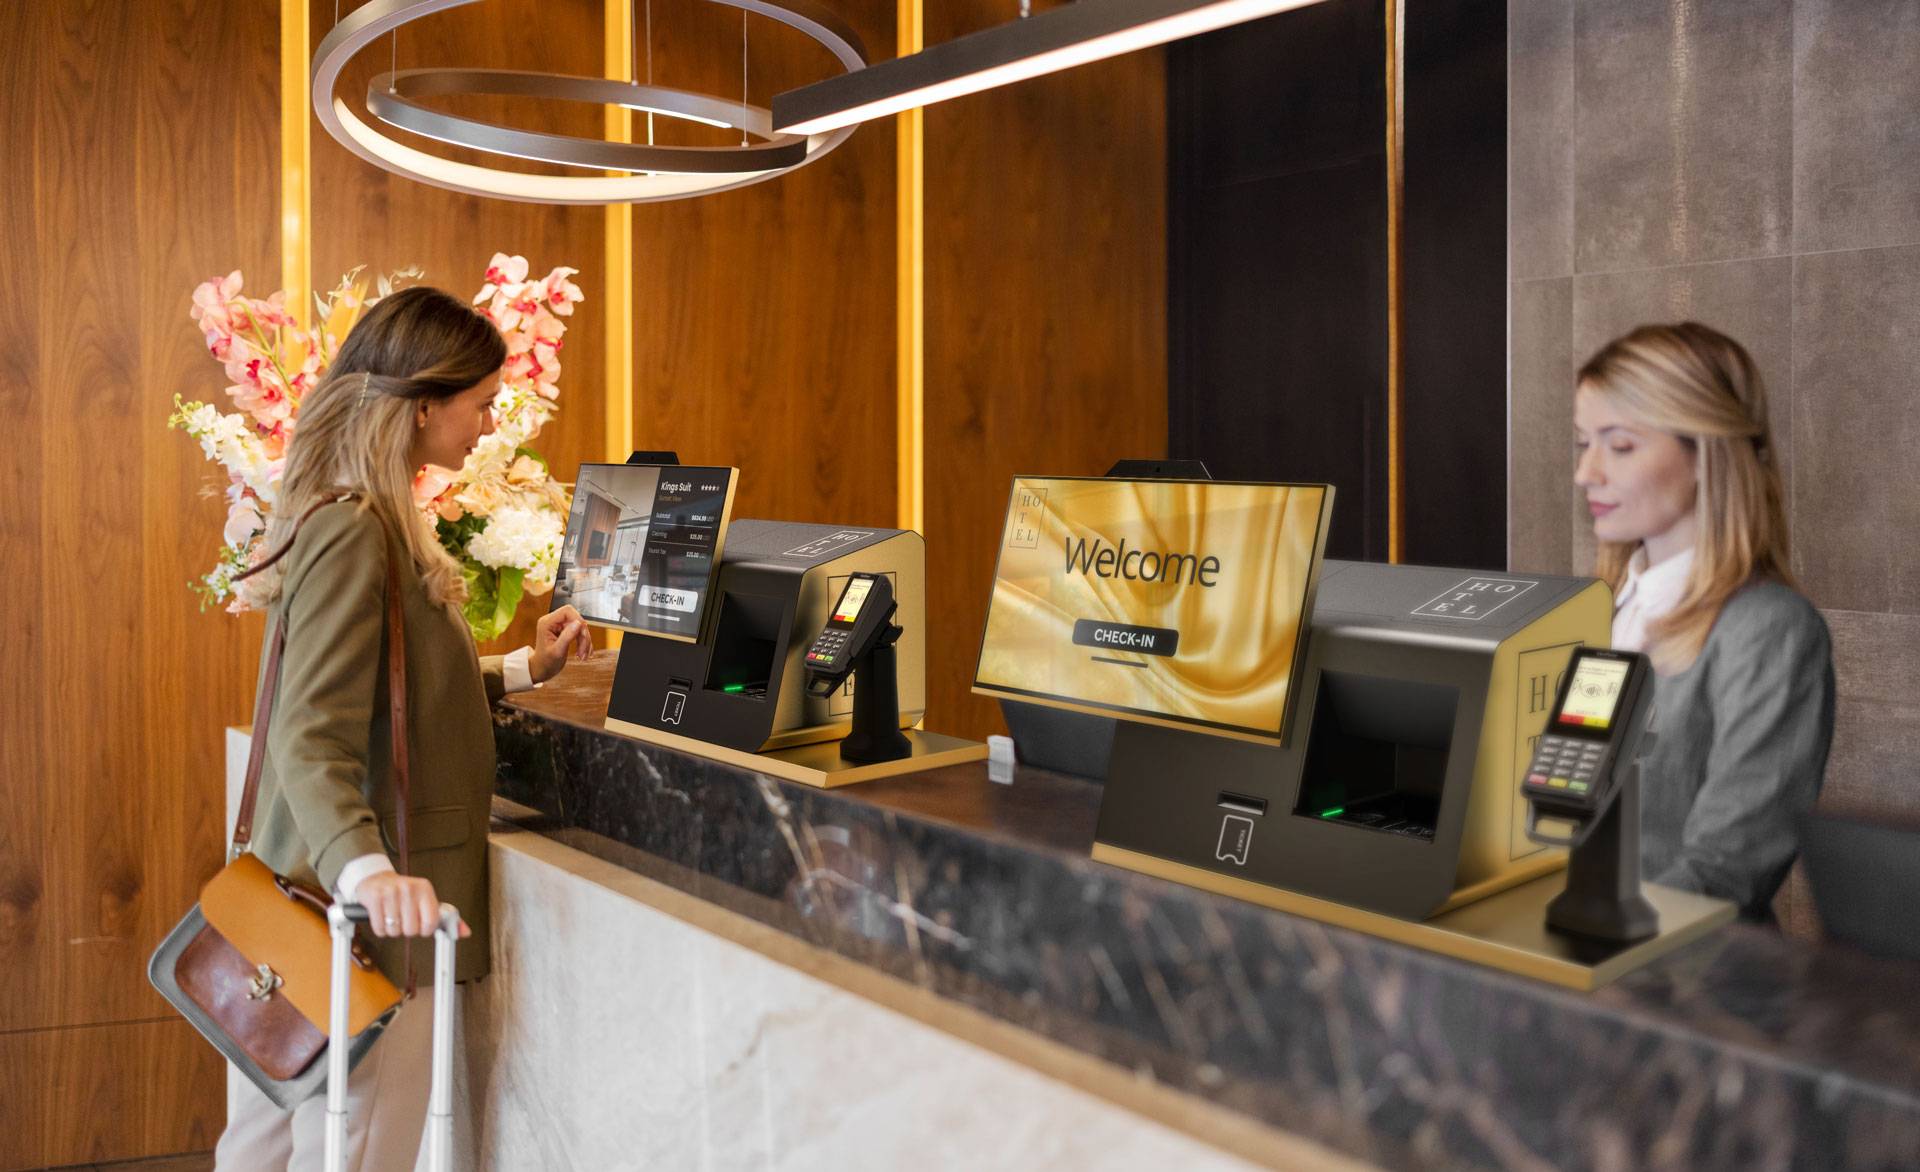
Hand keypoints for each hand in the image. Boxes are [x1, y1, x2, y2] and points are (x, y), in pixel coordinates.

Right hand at [354, 872, 469, 938]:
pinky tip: (382, 916)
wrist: (376, 878)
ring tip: (392, 916)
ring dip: (392, 929)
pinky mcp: (375, 899)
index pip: (431, 922)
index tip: (421, 926)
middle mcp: (409, 889)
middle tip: (403, 918)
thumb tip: (465, 932)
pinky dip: (380, 929)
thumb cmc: (405, 894)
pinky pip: (380, 929)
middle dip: (406, 929)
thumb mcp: (426, 901)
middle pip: (411, 930)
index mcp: (425, 889)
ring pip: (394, 931)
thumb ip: (446, 918)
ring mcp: (391, 893)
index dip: (425, 930)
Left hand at [530, 605, 591, 682]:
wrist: (542, 669)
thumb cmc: (545, 662)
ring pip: (580, 627)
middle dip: (583, 635)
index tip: (583, 635)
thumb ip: (567, 636)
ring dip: (585, 641)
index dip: (578, 620)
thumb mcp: (557, 651)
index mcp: (547, 623)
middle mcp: (553, 622)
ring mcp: (559, 626)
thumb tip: (579, 623)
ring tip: (583, 655)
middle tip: (583, 651)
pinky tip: (584, 653)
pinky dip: (584, 643)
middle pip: (576, 619)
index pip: (567, 611)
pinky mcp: (565, 631)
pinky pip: (579, 632)